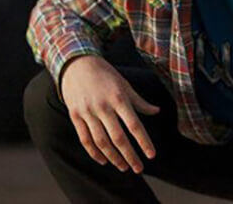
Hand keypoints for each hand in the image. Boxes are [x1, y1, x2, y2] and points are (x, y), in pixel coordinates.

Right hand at [60, 55, 159, 173]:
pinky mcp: (75, 116)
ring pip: (101, 142)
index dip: (144, 142)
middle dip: (130, 156)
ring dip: (113, 158)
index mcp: (119, 98)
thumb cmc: (105, 74)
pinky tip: (104, 160)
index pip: (134, 125)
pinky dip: (94, 153)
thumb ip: (139, 101)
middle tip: (139, 169)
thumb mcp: (124, 84)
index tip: (151, 155)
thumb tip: (156, 111)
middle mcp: (103, 106)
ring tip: (123, 167)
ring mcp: (88, 112)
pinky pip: (85, 139)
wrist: (76, 64)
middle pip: (118, 138)